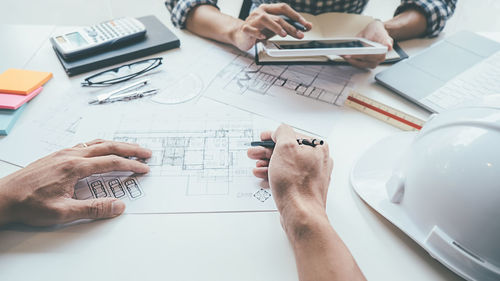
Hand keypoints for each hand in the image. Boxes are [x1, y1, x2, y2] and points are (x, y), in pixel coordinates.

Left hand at [0, 140, 151, 225]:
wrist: (3, 197)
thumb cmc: (29, 205)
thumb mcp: (62, 213)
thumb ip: (93, 209)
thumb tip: (118, 206)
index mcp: (74, 167)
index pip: (111, 162)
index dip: (131, 165)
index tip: (144, 168)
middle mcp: (70, 156)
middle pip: (107, 146)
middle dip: (130, 148)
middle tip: (145, 152)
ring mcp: (62, 154)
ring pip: (95, 143)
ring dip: (115, 144)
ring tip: (129, 148)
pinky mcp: (56, 156)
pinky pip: (84, 145)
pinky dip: (99, 145)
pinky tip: (100, 150)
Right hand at [232, 3, 311, 50]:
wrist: (240, 35)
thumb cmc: (259, 30)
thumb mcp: (276, 28)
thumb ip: (290, 27)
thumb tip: (307, 27)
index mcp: (268, 9)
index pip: (284, 8)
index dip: (296, 16)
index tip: (305, 25)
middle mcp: (260, 12)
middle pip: (278, 17)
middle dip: (290, 26)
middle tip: (299, 34)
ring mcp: (252, 19)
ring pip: (265, 19)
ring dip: (276, 27)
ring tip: (283, 35)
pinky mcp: (245, 28)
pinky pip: (251, 29)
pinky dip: (258, 33)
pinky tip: (263, 38)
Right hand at [247, 125, 332, 230]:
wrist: (300, 213)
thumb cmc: (296, 184)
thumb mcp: (285, 147)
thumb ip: (282, 132)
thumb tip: (280, 131)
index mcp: (318, 147)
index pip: (293, 135)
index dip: (274, 136)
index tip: (263, 138)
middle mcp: (318, 161)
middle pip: (288, 151)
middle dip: (268, 152)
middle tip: (255, 153)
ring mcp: (312, 175)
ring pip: (286, 164)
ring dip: (269, 164)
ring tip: (257, 166)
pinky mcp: (305, 188)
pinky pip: (288, 177)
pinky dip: (275, 175)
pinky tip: (264, 177)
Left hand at [343, 20, 393, 68]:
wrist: (376, 32)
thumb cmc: (377, 32)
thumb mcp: (381, 32)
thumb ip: (385, 39)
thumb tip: (388, 47)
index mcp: (382, 53)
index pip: (369, 56)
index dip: (359, 56)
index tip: (351, 54)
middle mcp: (377, 60)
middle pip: (363, 61)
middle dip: (352, 58)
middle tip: (343, 54)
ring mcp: (371, 62)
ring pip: (359, 64)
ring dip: (350, 60)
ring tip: (341, 54)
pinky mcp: (365, 63)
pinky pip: (357, 63)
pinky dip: (350, 60)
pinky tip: (343, 55)